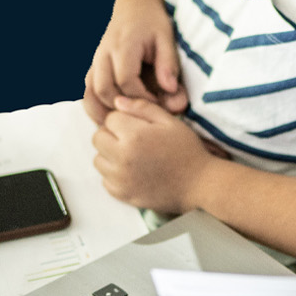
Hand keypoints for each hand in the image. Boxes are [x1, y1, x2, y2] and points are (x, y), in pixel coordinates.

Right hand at [84, 0, 187, 123]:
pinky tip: (110, 118)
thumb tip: (169, 91)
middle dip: (120, 108)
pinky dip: (95, 107)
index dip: (141, 98)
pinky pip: (86, 91)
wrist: (134, 5)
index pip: (126, 80)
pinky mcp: (92, 66)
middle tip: (139, 120)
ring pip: (89, 92)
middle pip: (103, 89)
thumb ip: (168, 64)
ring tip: (121, 126)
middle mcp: (103, 52)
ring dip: (102, 112)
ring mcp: (95, 59)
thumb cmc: (154, 22)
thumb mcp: (166, 38)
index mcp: (123, 44)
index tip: (158, 107)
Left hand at [91, 95, 215, 214]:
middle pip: (98, 138)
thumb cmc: (187, 151)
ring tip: (132, 155)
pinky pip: (105, 179)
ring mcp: (120, 178)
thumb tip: (118, 101)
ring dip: (110, 154)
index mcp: (134, 136)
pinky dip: (114, 174)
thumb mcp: (170, 121)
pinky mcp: (121, 194)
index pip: (110, 118)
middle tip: (132, 138)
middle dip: (111, 134)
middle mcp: (122, 157)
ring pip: (98, 159)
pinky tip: (133, 170)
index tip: (136, 124)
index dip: (123, 118)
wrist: (198, 184)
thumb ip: (142, 107)